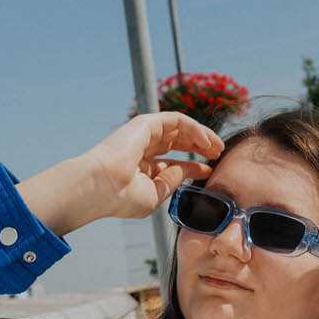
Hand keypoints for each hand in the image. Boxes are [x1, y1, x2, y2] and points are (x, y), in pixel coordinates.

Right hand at [82, 112, 224, 220]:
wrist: (101, 188)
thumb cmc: (122, 198)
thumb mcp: (155, 194)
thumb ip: (172, 181)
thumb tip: (190, 171)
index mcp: (141, 168)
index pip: (173, 163)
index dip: (193, 166)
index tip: (210, 170)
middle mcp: (142, 149)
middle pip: (178, 142)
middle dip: (200, 147)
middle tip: (218, 154)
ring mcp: (143, 135)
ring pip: (179, 129)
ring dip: (201, 135)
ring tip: (217, 147)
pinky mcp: (146, 124)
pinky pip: (177, 121)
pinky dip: (195, 129)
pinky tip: (207, 141)